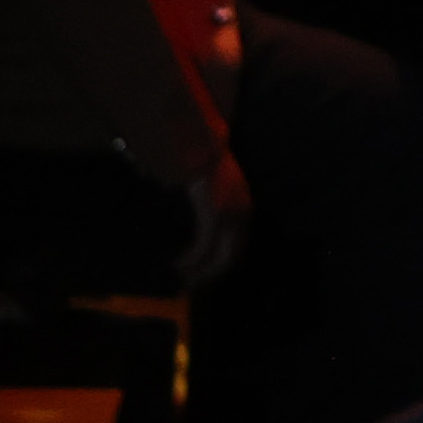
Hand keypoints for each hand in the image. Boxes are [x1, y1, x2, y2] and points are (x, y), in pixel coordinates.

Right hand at [180, 155, 252, 288]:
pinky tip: (179, 263)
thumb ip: (208, 208)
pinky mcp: (213, 211)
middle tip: (189, 285)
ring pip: (219, 255)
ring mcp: (229, 212)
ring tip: (181, 278)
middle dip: (209, 275)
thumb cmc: (199, 160)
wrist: (196, 137)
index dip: (217, 266)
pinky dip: (191, 257)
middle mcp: (241, 213)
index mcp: (242, 208)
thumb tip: (196, 234)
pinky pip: (204, 243)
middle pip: (229, 257)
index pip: (235, 247)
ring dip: (200, 271)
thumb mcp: (212, 186)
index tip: (199, 277)